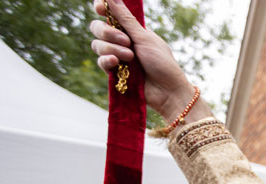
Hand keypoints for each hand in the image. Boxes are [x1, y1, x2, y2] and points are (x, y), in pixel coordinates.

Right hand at [89, 0, 211, 120]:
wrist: (168, 92)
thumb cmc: (162, 64)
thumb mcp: (145, 38)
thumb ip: (126, 19)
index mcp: (132, 30)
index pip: (110, 14)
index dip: (102, 8)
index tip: (99, 8)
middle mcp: (122, 41)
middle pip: (98, 28)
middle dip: (108, 32)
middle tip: (126, 41)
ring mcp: (117, 56)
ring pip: (98, 45)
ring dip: (112, 49)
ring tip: (130, 57)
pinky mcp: (115, 72)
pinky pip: (101, 61)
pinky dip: (107, 60)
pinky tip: (117, 63)